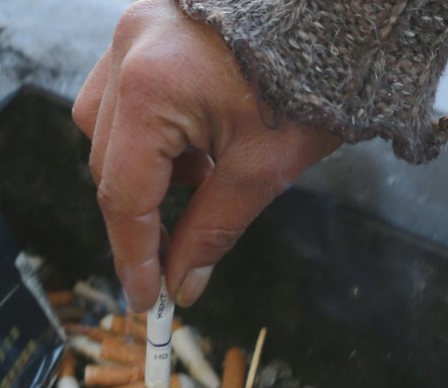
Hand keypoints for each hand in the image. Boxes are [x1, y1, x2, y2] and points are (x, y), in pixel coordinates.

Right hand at [73, 0, 340, 311]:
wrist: (343, 14)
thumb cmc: (316, 81)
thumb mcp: (264, 168)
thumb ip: (212, 230)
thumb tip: (181, 284)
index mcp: (152, 90)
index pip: (125, 195)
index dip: (133, 256)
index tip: (144, 298)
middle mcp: (127, 54)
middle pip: (108, 165)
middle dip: (140, 218)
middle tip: (171, 258)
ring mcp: (133, 35)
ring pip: (105, 130)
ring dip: (143, 168)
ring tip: (203, 170)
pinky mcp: (148, 30)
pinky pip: (120, 96)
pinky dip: (147, 132)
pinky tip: (193, 137)